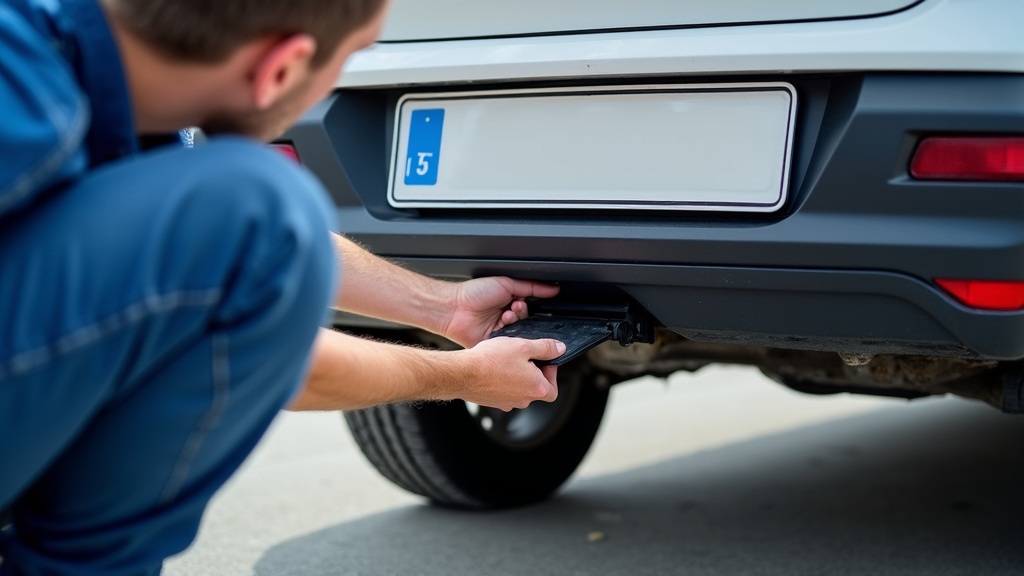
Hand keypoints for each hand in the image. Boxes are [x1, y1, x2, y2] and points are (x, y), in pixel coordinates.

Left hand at [442, 277, 559, 347]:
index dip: (530, 305)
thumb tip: (553, 288)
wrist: (454, 307)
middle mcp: (505, 318)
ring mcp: (500, 332)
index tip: (525, 301)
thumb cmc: (474, 293)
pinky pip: (509, 344)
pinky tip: (503, 326)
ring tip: (506, 314)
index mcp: (508, 302)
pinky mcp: (494, 344)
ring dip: (515, 322)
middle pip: (526, 321)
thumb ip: (532, 287)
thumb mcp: (507, 284)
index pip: (529, 308)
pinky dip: (509, 335)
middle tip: (514, 307)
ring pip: (519, 332)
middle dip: (522, 314)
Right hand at [457, 337, 565, 410]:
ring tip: (507, 360)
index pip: (553, 390)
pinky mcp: (493, 402)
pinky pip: (504, 392)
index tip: (543, 361)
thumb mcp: (523, 346)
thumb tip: (560, 348)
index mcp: (536, 388)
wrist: (463, 373)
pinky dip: (504, 381)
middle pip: (536, 389)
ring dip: (518, 377)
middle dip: (534, 373)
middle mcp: (523, 400)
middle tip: (524, 358)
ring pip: (520, 390)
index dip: (551, 374)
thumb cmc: (490, 361)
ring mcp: (507, 403)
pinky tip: (495, 368)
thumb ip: (545, 347)